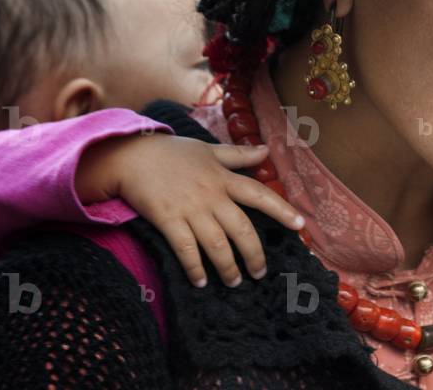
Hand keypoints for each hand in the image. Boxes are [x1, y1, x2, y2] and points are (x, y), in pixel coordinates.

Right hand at [77, 133, 304, 287]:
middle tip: (260, 272)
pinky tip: (201, 282)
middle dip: (254, 254)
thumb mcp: (208, 150)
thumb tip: (267, 151)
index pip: (259, 195)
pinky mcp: (168, 220)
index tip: (300, 225)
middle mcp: (212, 195)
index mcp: (223, 178)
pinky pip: (185, 249)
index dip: (282, 209)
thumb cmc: (172, 153)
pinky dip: (194, 267)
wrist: (132, 155)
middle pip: (241, 228)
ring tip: (234, 282)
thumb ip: (238, 155)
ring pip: (217, 244)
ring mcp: (190, 209)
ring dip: (227, 267)